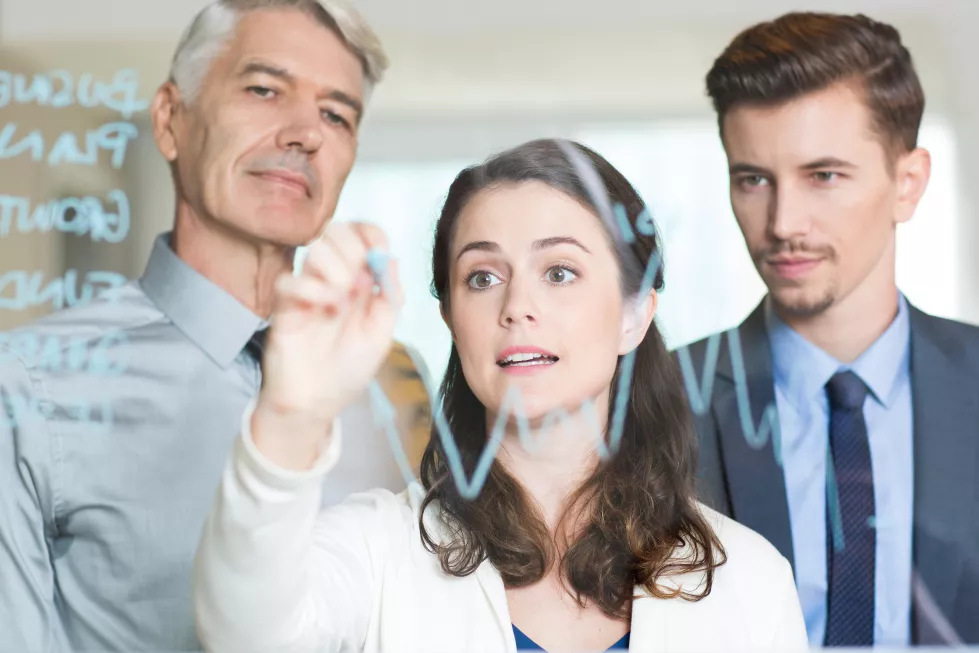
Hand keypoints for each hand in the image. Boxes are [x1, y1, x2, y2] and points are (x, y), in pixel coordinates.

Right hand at [252, 222, 402, 468]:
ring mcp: (307, 288)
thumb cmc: (349, 366)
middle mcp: (332, 277)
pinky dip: (311, 289)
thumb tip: (391, 259)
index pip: (362, 234)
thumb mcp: (382, 332)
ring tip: (342, 301)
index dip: (371, 233)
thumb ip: (389, 297)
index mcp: (360, 278)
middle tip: (360, 284)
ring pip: (314, 248)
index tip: (379, 250)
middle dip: (353, 250)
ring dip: (335, 268)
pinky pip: (289, 280)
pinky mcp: (284, 306)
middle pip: (336, 231)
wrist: (319, 400)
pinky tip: (324, 309)